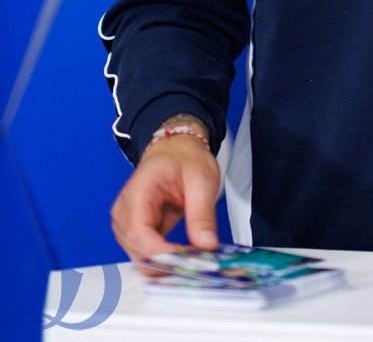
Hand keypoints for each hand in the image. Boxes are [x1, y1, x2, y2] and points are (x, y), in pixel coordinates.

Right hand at [110, 134, 220, 268]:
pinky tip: (184, 256)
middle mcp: (125, 211)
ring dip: (167, 264)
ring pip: (141, 258)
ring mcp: (127, 223)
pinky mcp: (135, 231)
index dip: (162, 252)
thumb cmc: (184, 158)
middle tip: (198, 263)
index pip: (139, 233)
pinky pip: (147, 254)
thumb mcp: (202, 180)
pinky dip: (166, 259)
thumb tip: (207, 246)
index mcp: (138, 192)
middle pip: (138, 251)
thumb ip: (202, 214)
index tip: (189, 259)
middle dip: (167, 263)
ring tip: (194, 258)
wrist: (176, 149)